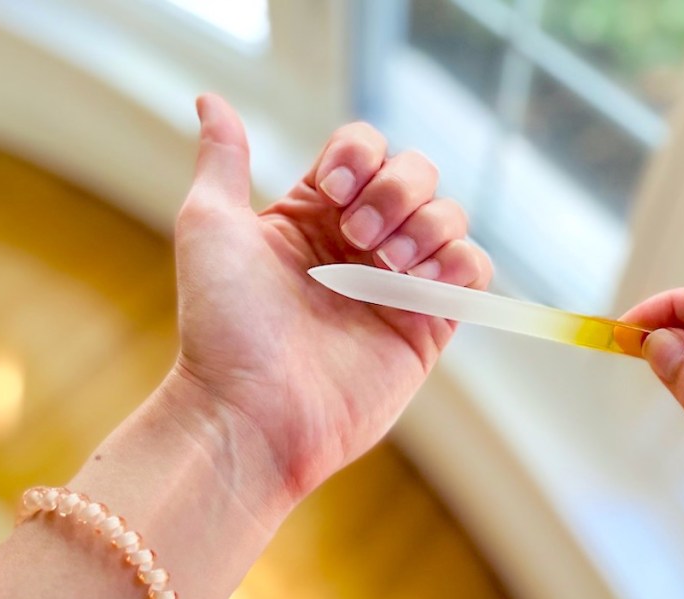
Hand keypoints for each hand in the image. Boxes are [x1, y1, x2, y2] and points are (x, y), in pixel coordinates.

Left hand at [169, 94, 490, 508]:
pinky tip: (417, 280)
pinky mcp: (427, 325)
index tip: (328, 191)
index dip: (360, 156)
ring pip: (450, 216)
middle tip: (356, 238)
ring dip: (425, 226)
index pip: (366, 149)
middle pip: (417, 173)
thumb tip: (210, 99)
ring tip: (384, 266)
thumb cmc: (222, 325)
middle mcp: (360, 243)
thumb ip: (225, 159)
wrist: (251, 413)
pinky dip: (459, 262)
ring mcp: (396, 284)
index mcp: (314, 213)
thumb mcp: (211, 226)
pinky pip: (473, 271)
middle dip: (396, 191)